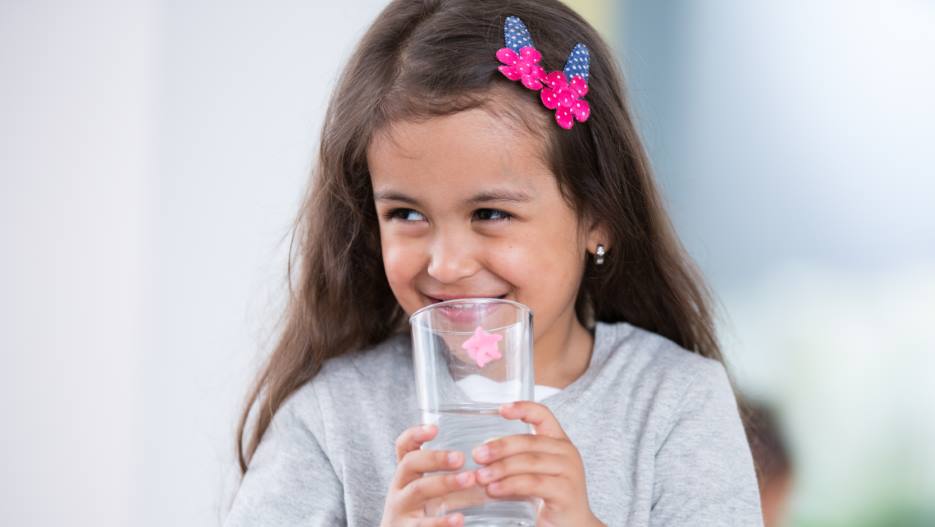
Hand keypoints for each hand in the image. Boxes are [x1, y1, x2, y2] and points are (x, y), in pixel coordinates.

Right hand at [380, 424, 478, 526]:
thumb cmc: (422, 514)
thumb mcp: (431, 492)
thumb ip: (450, 477)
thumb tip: (487, 464)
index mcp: (406, 475)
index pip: (403, 447)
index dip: (415, 434)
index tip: (434, 428)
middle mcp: (399, 488)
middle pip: (410, 463)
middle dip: (436, 457)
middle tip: (461, 457)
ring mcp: (400, 509)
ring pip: (418, 489)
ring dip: (445, 482)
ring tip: (470, 479)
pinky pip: (422, 525)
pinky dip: (442, 522)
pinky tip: (459, 519)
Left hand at [471, 402, 604, 526]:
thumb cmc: (548, 498)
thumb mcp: (531, 473)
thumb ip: (514, 460)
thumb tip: (483, 452)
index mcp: (558, 442)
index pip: (543, 415)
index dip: (523, 408)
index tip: (501, 410)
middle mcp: (567, 452)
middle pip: (529, 441)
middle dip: (500, 447)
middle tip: (477, 455)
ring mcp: (569, 471)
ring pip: (529, 462)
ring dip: (501, 468)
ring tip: (480, 476)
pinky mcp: (566, 492)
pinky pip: (533, 483)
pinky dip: (511, 485)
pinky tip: (494, 490)